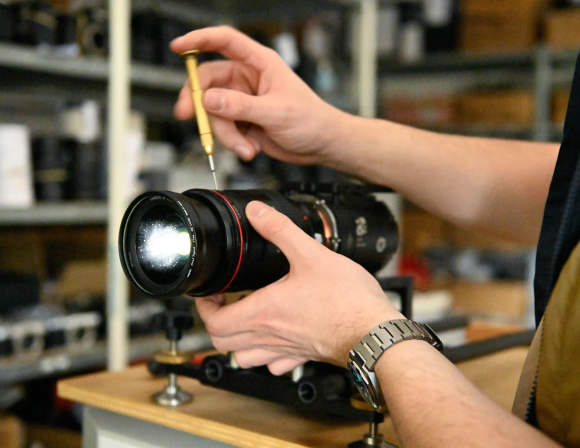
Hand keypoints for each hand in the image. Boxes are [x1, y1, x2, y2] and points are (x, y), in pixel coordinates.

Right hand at [170, 26, 343, 164]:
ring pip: (213, 112)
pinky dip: (233, 143)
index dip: (199, 39)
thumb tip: (209, 100)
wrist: (320, 145)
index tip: (178, 47)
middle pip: (208, 81)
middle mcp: (247, 78)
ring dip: (225, 134)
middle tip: (191, 118)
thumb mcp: (275, 112)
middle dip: (200, 103)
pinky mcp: (241, 120)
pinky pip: (223, 129)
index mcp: (260, 63)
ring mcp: (242, 100)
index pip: (225, 41)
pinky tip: (251, 148)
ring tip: (246, 148)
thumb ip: (241, 106)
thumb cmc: (310, 120)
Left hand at [194, 201, 403, 375]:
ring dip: (237, 341)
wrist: (375, 332)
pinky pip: (274, 366)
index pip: (213, 322)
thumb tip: (257, 212)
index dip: (205, 306)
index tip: (212, 291)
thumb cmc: (347, 300)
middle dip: (216, 321)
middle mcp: (270, 337)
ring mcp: (286, 351)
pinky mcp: (304, 357)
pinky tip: (276, 338)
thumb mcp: (310, 254)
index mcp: (264, 312)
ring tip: (246, 318)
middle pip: (222, 343)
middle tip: (225, 302)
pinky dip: (266, 355)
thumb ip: (280, 230)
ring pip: (244, 358)